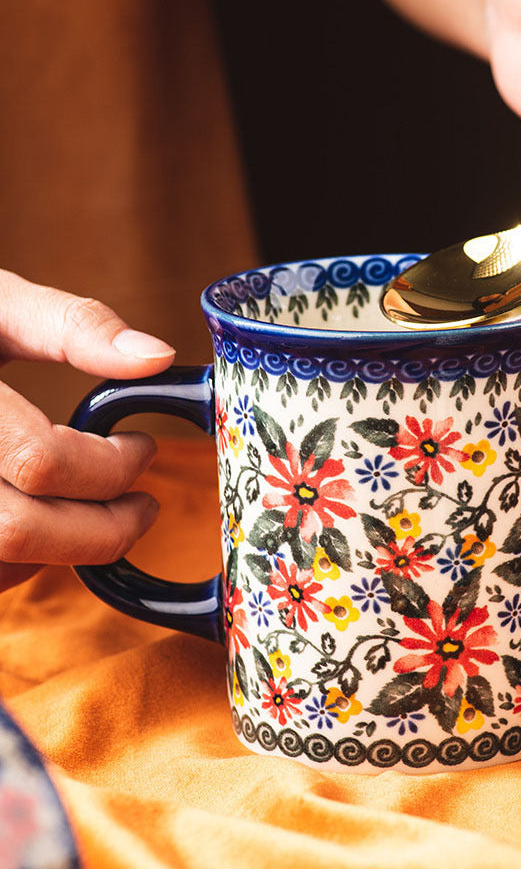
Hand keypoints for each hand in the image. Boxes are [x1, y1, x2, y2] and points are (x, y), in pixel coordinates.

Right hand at [0, 269, 174, 591]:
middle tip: (143, 504)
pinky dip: (24, 562)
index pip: (41, 461)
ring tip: (100, 512)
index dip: (111, 465)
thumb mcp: (0, 304)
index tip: (143, 446)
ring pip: (1, 564)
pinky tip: (46, 520)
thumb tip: (156, 357)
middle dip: (105, 528)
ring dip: (65, 550)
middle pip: (22, 531)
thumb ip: (75, 325)